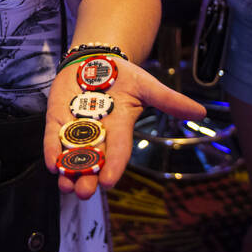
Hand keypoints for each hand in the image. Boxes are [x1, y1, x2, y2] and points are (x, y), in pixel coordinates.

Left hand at [44, 58, 205, 198]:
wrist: (96, 60)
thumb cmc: (124, 77)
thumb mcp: (148, 86)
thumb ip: (169, 101)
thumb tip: (200, 112)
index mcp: (120, 129)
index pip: (119, 151)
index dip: (114, 166)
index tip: (109, 183)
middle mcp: (98, 134)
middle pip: (94, 161)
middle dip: (88, 177)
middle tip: (84, 191)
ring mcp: (76, 128)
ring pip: (72, 155)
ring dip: (69, 171)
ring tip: (66, 185)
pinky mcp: (57, 119)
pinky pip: (53, 137)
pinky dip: (51, 150)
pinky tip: (51, 163)